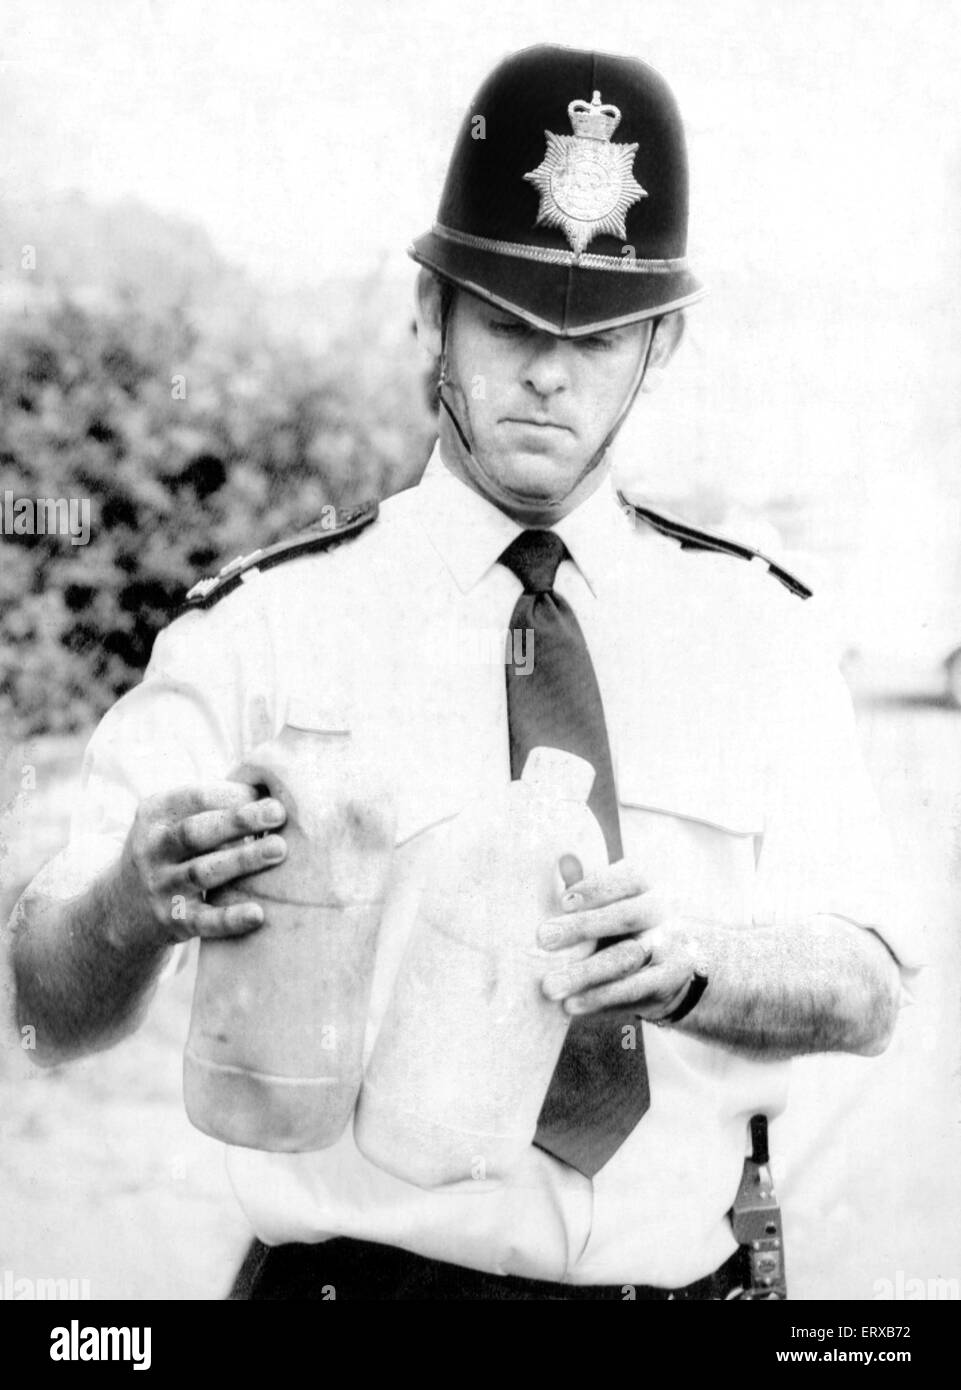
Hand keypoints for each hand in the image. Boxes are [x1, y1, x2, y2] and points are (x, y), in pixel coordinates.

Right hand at [118, 783, 286, 946]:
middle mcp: (152, 849)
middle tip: (278, 812)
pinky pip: (203, 921)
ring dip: (242, 860)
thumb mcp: (174, 819)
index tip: (268, 795)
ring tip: (279, 849)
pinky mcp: (172, 922)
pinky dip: (230, 918)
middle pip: (195, 832)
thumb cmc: (173, 849)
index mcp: (154, 813)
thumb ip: (213, 804)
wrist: (123, 906)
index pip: (195, 798)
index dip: (233, 794)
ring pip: (202, 873)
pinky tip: (258, 913)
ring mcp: (161, 887)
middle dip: (238, 821)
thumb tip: (272, 789)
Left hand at [538, 857, 709, 1020]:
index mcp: (648, 886)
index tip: (562, 902)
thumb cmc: (624, 925)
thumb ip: (587, 885)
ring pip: (627, 958)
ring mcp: (669, 948)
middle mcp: (663, 913)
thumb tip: (563, 859)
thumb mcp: (611, 902)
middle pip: (627, 916)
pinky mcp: (665, 983)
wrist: (674, 966)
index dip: (597, 888)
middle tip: (543, 938)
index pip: (629, 878)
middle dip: (583, 927)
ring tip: (549, 985)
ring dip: (585, 973)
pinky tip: (571, 1005)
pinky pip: (631, 992)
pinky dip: (599, 999)